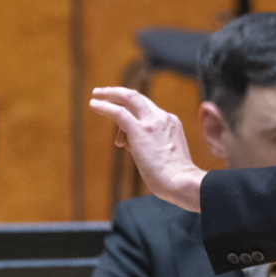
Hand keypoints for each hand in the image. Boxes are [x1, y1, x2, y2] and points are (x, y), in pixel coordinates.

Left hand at [90, 86, 204, 210]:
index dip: (132, 112)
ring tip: (95, 97)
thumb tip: (130, 145)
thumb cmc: (175, 179)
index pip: (149, 109)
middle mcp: (163, 118)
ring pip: (129, 98)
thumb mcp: (166, 156)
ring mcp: (152, 122)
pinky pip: (119, 113)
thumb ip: (151, 146)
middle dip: (119, 94)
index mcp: (171, 123)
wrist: (182, 182)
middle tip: (103, 93)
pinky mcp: (140, 131)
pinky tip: (93, 104)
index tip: (119, 118)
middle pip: (138, 98)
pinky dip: (105, 106)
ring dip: (110, 95)